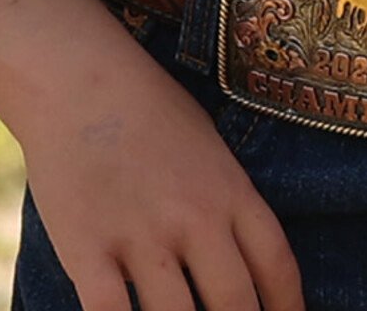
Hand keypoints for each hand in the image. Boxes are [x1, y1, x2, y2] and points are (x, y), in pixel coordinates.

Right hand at [19, 33, 302, 310]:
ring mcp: (141, 236)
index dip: (289, 310)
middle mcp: (194, 217)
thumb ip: (229, 203)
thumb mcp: (208, 146)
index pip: (277, 268)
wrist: (77, 78)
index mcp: (230, 190)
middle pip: (235, 305)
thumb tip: (247, 261)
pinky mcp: (88, 250)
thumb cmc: (148, 110)